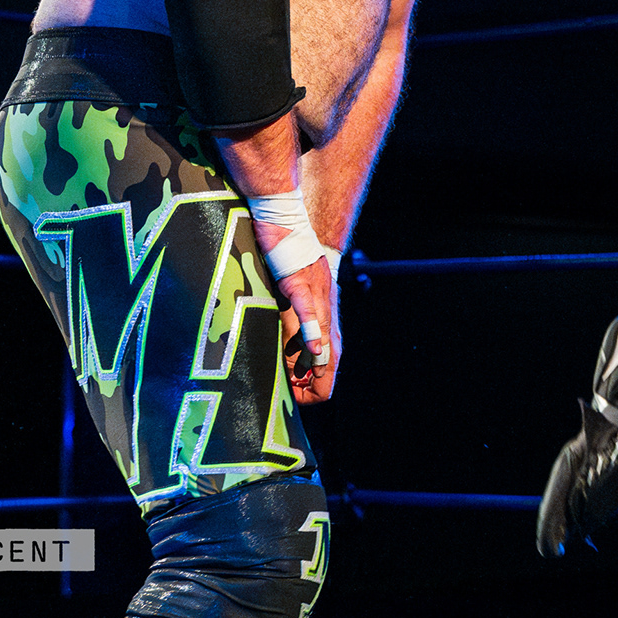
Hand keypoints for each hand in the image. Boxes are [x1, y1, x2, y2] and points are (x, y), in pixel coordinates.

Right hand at [260, 235, 341, 402]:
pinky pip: (309, 311)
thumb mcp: (293, 297)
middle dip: (316, 382)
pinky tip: (314, 348)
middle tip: (298, 396)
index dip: (315, 383)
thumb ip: (296, 325)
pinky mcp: (299, 284)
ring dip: (316, 362)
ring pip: (323, 336)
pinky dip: (312, 331)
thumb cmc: (287, 260)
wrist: (284, 221)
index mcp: (321, 313)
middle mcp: (323, 307)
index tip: (295, 393)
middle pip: (332, 356)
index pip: (330, 359)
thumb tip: (295, 355)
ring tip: (305, 383)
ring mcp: (314, 296)